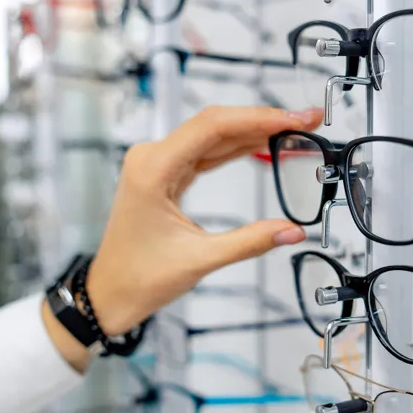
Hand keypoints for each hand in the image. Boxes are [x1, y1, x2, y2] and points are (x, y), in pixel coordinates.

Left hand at [45, 106, 322, 370]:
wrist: (108, 293)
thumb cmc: (138, 277)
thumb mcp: (200, 260)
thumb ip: (250, 242)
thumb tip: (292, 231)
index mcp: (152, 169)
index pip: (213, 127)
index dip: (258, 118)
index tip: (292, 119)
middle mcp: (152, 158)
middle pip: (215, 124)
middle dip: (262, 120)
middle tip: (305, 121)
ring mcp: (157, 164)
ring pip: (213, 135)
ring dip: (253, 131)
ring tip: (293, 129)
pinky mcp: (165, 174)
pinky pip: (206, 151)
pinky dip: (236, 147)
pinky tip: (264, 143)